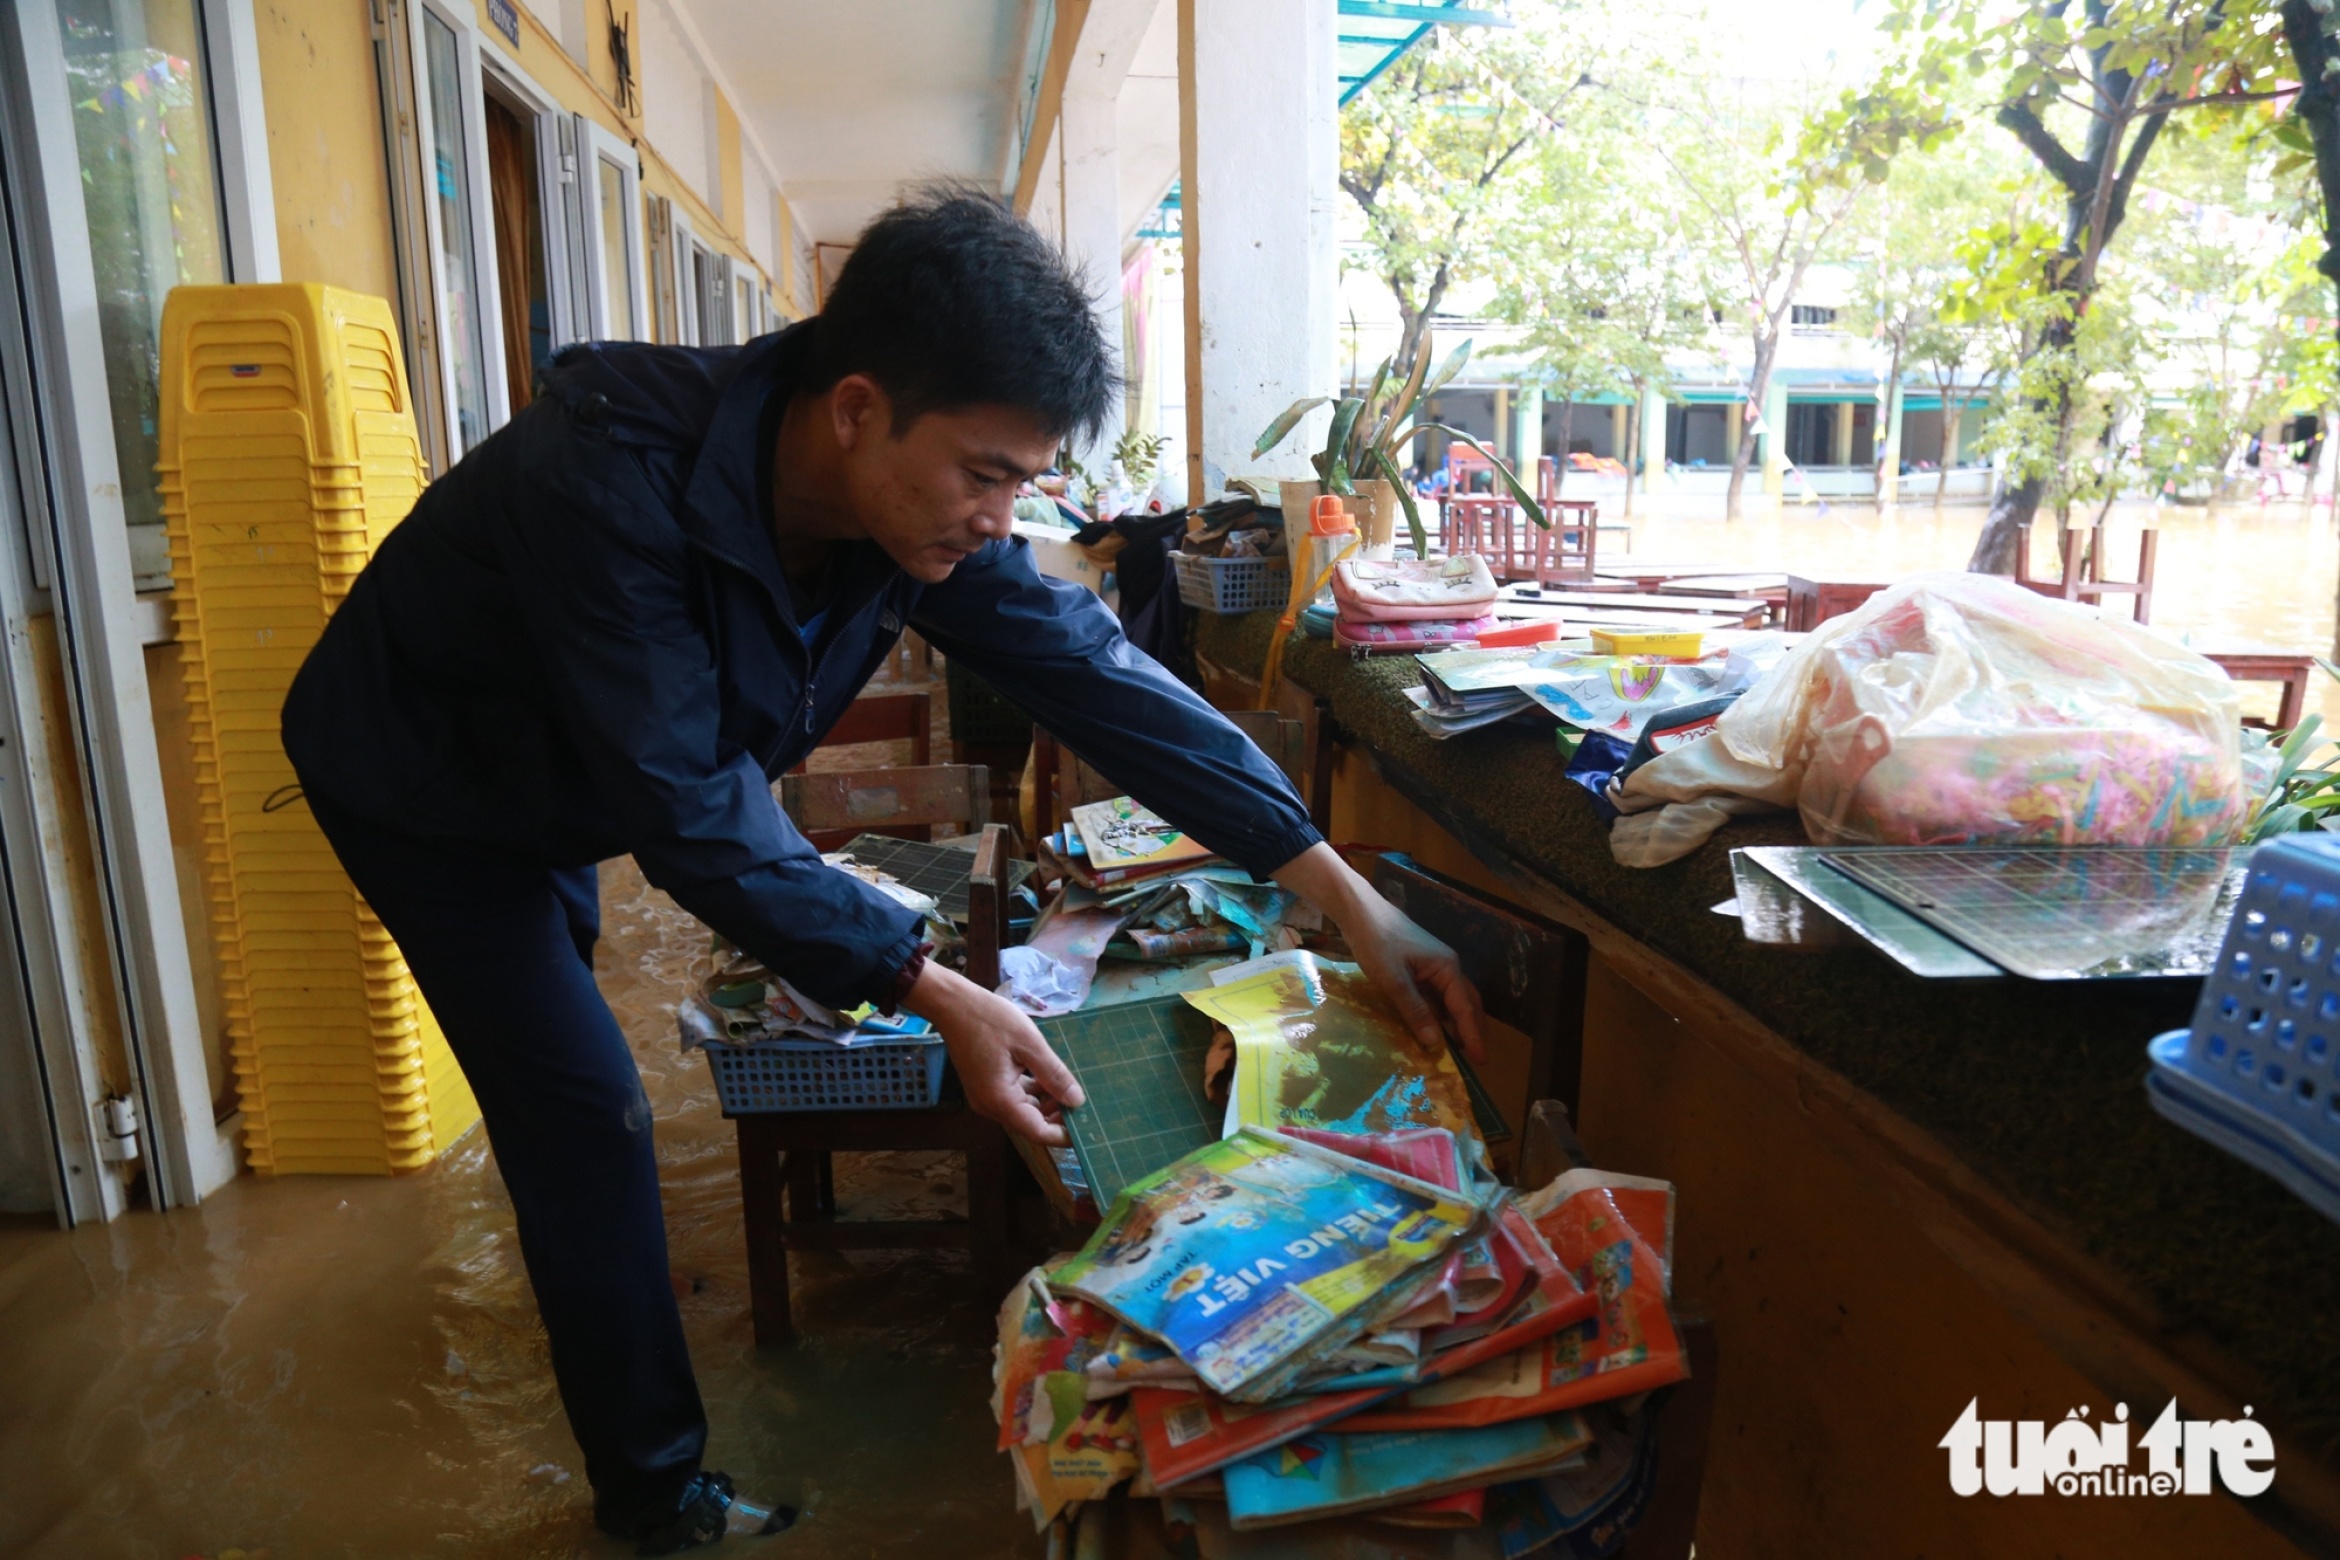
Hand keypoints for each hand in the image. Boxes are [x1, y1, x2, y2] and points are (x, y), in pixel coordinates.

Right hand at [903, 962, 1086, 1145]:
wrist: (952, 1004)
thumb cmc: (990, 1019)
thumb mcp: (1030, 1044)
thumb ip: (1054, 1075)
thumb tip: (1077, 1101)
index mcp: (1000, 1100)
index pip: (1037, 1133)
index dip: (1063, 1135)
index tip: (1086, 1128)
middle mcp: (990, 1106)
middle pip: (1030, 1123)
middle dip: (1058, 1117)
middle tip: (1085, 1103)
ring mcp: (985, 1097)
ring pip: (1023, 1110)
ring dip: (1047, 1103)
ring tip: (1071, 1088)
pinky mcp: (985, 1086)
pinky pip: (1014, 1097)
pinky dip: (1033, 1092)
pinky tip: (1049, 1079)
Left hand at [1271, 843, 1484, 1061]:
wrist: (1359, 912)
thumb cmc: (1378, 942)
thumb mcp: (1395, 980)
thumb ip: (1416, 1011)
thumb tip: (1435, 1043)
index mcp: (1447, 968)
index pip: (1466, 1008)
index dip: (1473, 1036)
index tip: (1480, 1061)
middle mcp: (1446, 968)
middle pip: (1467, 1004)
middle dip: (1472, 1030)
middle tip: (1474, 1059)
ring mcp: (1433, 967)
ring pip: (1451, 1001)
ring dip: (1455, 1024)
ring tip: (1456, 1050)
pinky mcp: (1418, 969)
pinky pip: (1435, 997)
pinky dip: (1438, 1014)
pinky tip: (1431, 1028)